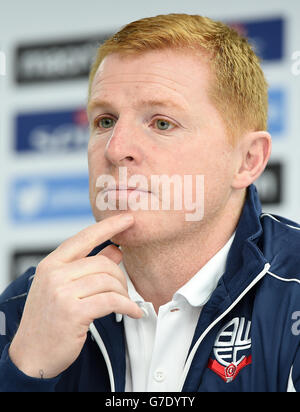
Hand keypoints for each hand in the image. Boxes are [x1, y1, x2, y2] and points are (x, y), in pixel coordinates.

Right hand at [9, 214, 142, 378]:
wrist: (31, 354)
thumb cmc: (48, 320)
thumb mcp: (62, 287)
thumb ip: (88, 266)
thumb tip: (115, 249)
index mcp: (51, 264)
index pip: (84, 237)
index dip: (108, 227)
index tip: (127, 219)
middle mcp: (54, 274)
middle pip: (103, 263)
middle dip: (120, 277)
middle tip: (123, 291)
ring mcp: (62, 293)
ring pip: (108, 281)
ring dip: (123, 294)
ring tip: (124, 304)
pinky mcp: (74, 312)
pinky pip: (112, 301)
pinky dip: (127, 306)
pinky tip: (132, 312)